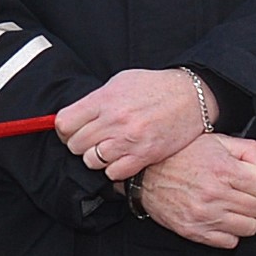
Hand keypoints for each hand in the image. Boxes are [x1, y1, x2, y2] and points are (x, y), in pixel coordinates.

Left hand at [58, 65, 218, 181]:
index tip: (72, 130)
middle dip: (80, 144)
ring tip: (108, 148)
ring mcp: (129, 140)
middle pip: (75, 144)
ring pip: (91, 161)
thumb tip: (73, 117)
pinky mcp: (144, 156)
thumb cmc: (155, 87)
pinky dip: (114, 169)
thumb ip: (95, 100)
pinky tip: (122, 158)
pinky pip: (113, 173)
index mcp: (105, 99)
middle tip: (93, 139)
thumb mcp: (120, 82)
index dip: (64, 129)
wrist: (192, 96)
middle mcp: (114, 120)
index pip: (64, 123)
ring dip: (96, 157)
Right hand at [137, 131, 255, 247]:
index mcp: (224, 170)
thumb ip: (250, 152)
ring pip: (250, 228)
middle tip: (244, 193)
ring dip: (245, 218)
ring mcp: (205, 216)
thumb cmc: (183, 155)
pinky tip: (220, 218)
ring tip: (232, 206)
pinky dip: (229, 232)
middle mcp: (215, 194)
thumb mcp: (219, 141)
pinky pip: (230, 242)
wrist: (146, 173)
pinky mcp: (195, 231)